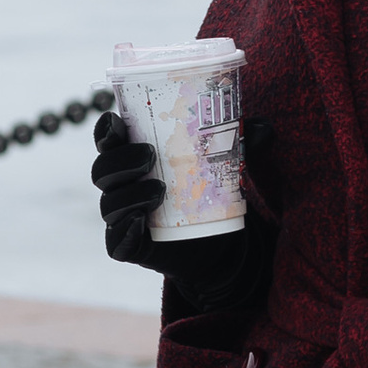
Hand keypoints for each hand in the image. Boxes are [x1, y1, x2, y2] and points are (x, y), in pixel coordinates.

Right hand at [92, 108, 253, 306]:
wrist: (217, 241)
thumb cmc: (210, 190)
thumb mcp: (226, 162)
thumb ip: (242, 141)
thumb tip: (264, 127)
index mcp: (134, 157)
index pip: (108, 139)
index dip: (105, 129)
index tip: (116, 121)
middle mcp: (122, 186)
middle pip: (102, 169)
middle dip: (120, 160)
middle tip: (149, 155)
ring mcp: (122, 217)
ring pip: (109, 204)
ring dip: (128, 194)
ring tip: (159, 191)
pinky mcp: (129, 246)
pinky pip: (116, 241)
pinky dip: (124, 230)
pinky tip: (141, 222)